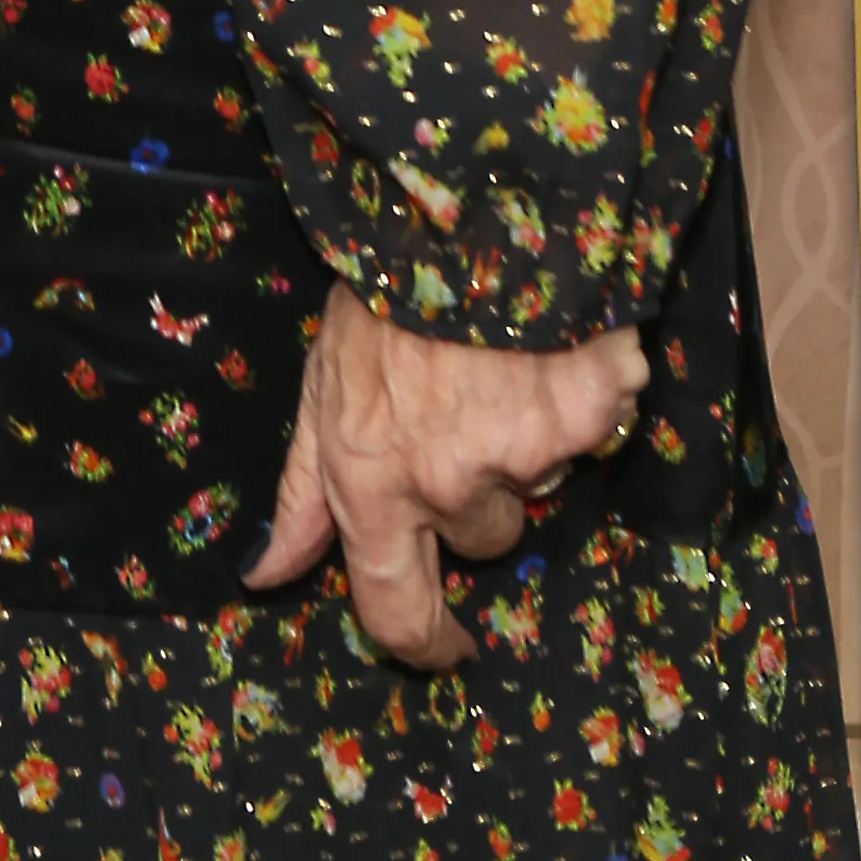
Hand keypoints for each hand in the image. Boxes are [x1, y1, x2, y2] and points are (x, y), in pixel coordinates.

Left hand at [243, 277, 647, 667]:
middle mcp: (443, 488)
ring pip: (538, 483)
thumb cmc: (371, 301)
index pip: (395, 609)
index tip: (451, 645)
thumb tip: (264, 575)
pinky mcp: (579, 419)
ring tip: (500, 361)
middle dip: (482, 497)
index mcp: (369, 488)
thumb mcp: (317, 392)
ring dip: (528, 439)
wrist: (443, 214)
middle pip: (485, 541)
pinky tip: (565, 346)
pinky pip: (596, 428)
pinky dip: (592, 391)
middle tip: (469, 418)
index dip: (426, 643)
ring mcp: (514, 457)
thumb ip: (301, 493)